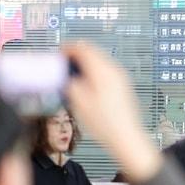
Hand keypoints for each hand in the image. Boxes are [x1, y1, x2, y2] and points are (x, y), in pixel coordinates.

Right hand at [61, 43, 162, 182]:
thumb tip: (64, 74)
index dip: (67, 49)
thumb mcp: (78, 101)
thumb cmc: (104, 122)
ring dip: (83, 65)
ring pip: (98, 61)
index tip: (58, 55)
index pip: (82, 48)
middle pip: (92, 52)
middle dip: (75, 56)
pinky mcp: (121, 86)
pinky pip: (104, 71)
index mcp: (102, 70)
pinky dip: (92, 72)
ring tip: (71, 77)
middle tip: (62, 66)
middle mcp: (113, 70)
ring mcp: (119, 78)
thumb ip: (69, 82)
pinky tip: (85, 86)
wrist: (126, 137)